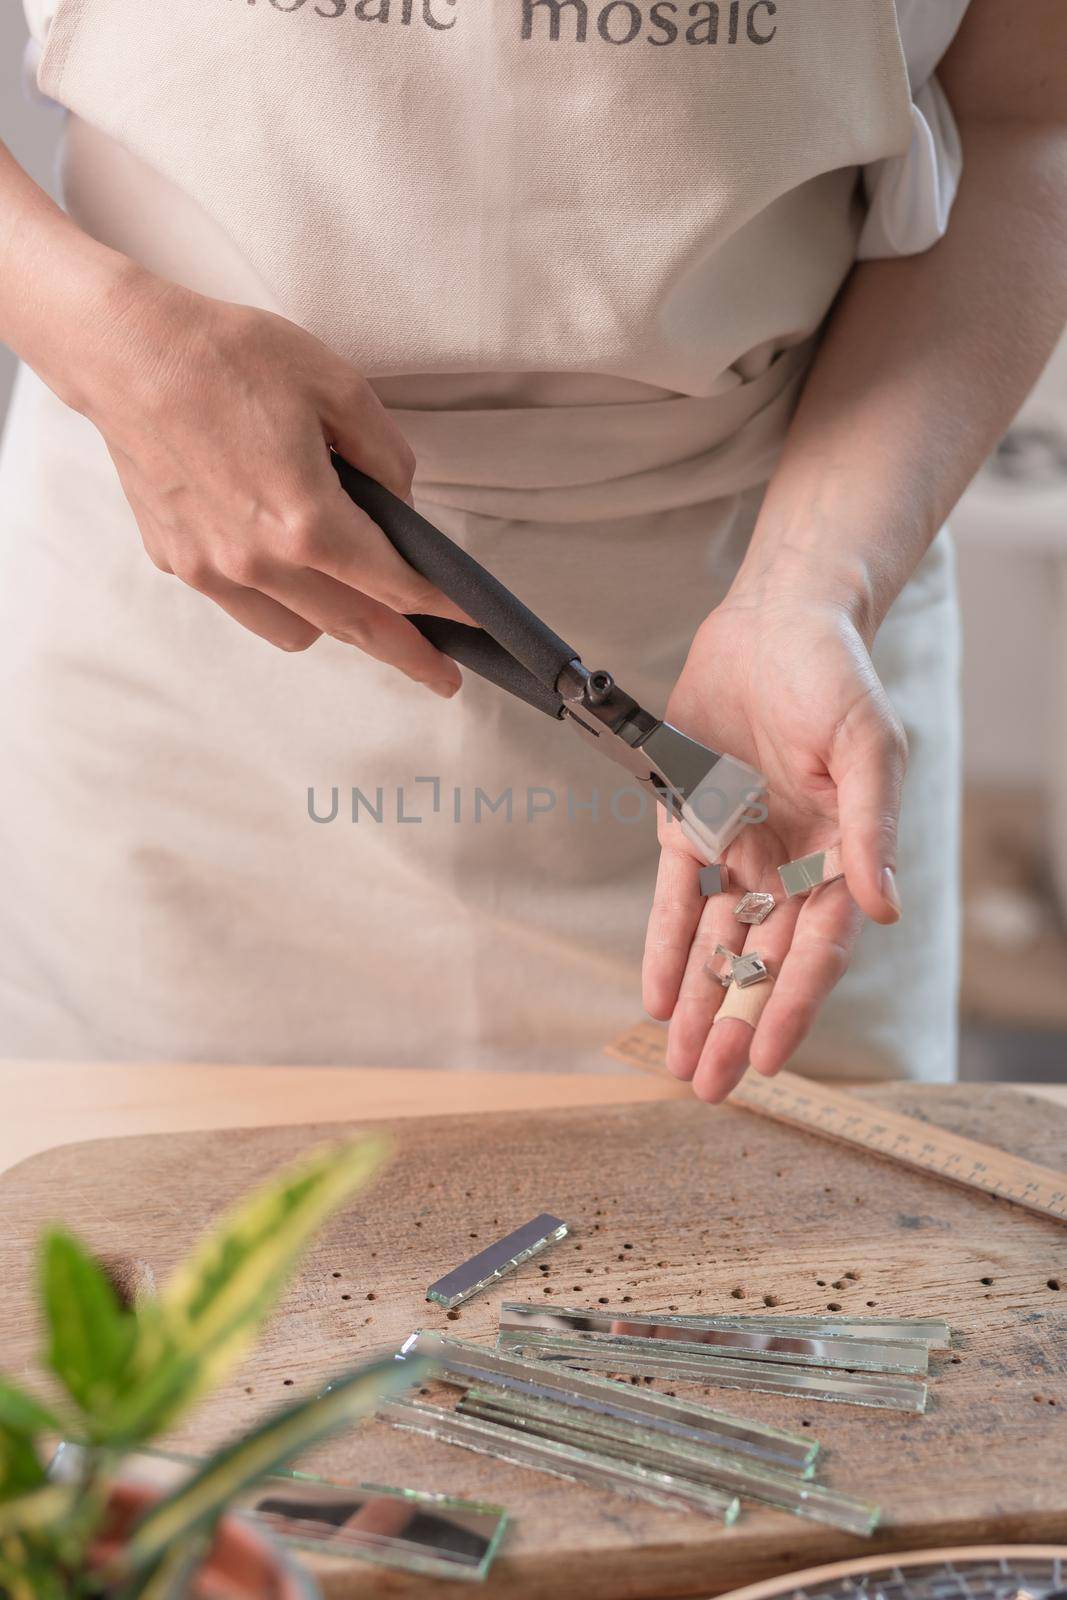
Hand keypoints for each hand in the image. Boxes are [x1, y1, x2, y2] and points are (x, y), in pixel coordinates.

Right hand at [78, 269, 465, 692]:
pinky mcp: (181, 564)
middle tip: (444, 678)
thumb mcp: (337, 385)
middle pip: (355, 627)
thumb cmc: (230, 356)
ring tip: (362, 605)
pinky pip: (249, 609)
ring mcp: (215, 570)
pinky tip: (294, 573)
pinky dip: (283, 603)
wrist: (126, 353)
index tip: (473, 624)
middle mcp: (260, 560)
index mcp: (307, 519)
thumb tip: (402, 507)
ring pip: (300, 631)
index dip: (442, 607)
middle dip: (407, 654)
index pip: (395, 584)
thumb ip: (386, 456)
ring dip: (339, 624)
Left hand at [642, 592, 905, 1102]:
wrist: (774, 621)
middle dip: (735, 1024)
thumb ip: (872, 828)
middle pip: (761, 960)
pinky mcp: (690, 819)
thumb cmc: (834, 676)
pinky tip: (655, 994)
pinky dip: (664, 943)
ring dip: (698, 1000)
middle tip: (710, 1086)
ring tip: (677, 1060)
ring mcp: (740, 845)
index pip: (818, 948)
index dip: (792, 1005)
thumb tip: (884, 909)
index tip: (770, 1060)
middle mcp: (792, 861)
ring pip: (716, 941)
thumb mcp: (867, 747)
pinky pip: (675, 894)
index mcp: (845, 854)